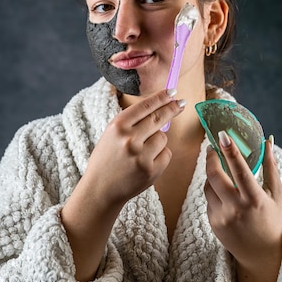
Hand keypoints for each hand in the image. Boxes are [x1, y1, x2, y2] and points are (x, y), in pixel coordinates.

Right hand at [84, 88, 185, 207]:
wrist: (101, 189)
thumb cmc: (107, 159)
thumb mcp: (111, 135)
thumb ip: (133, 122)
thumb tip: (161, 107)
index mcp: (117, 126)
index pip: (145, 106)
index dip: (161, 97)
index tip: (172, 92)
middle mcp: (130, 139)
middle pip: (159, 118)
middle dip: (172, 109)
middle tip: (180, 103)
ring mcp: (141, 156)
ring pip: (163, 137)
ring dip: (158, 141)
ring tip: (141, 152)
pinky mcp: (151, 170)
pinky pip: (166, 154)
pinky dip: (160, 157)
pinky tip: (146, 163)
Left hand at [204, 132, 281, 281]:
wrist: (260, 254)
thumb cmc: (272, 220)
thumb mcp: (276, 194)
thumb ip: (271, 166)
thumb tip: (268, 140)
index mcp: (254, 199)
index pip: (239, 170)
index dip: (229, 151)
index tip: (222, 135)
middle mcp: (236, 208)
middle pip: (214, 176)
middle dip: (211, 158)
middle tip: (213, 148)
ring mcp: (222, 217)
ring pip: (208, 186)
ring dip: (212, 175)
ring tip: (222, 172)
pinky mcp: (213, 222)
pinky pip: (208, 200)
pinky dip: (214, 192)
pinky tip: (224, 194)